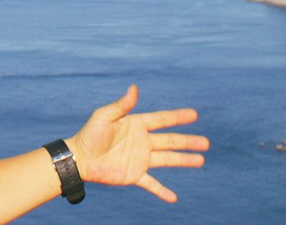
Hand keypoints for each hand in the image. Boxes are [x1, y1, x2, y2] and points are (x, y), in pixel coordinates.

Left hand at [68, 85, 208, 202]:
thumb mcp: (104, 116)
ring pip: (167, 159)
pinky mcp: (134, 175)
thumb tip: (134, 87)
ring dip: (184, 160)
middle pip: (170, 141)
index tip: (194, 114)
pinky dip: (162, 191)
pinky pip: (152, 184)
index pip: (161, 120)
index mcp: (136, 124)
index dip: (177, 117)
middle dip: (188, 141)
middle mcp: (142, 141)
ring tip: (201, 160)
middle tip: (206, 142)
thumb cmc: (89, 134)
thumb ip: (121, 105)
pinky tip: (174, 198)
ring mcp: (140, 159)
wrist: (79, 158)